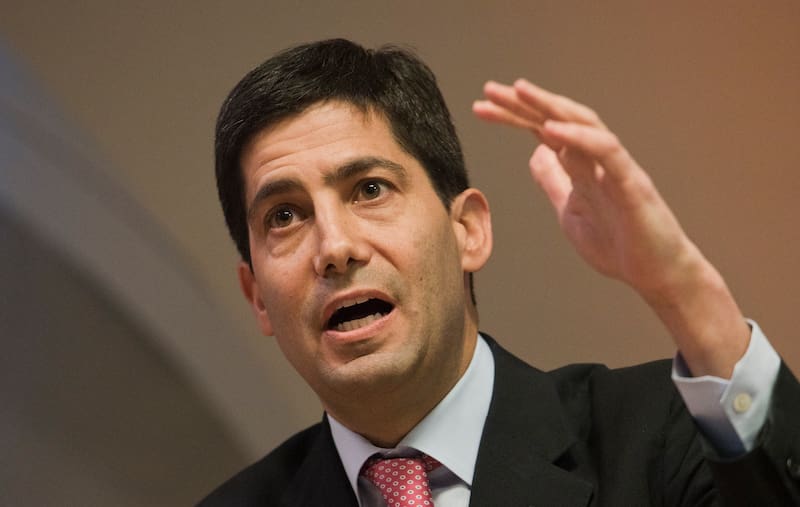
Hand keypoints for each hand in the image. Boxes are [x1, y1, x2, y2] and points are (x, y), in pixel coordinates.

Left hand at [473, 79, 748, 376]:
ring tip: (519, 91)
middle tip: (489, 90)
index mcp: (580, 165)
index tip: (480, 107)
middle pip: (558, 119)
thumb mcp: (570, 211)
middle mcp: (597, 159)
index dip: (513, 116)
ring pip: (584, 124)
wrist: (656, 275)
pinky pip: (607, 151)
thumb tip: (535, 153)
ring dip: (550, 106)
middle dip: (523, 103)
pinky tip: (550, 129)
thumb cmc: (618, 244)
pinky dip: (579, 138)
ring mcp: (615, 168)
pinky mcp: (632, 184)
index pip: (542, 130)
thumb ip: (554, 181)